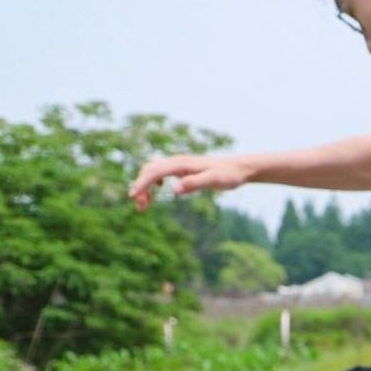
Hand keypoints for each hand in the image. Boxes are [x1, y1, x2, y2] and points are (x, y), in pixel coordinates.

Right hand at [130, 154, 250, 208]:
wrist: (238, 168)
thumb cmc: (227, 175)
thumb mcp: (214, 180)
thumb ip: (194, 184)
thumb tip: (174, 190)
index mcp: (181, 164)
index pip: (154, 172)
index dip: (142, 184)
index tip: (133, 197)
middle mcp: (176, 161)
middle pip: (149, 171)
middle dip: (140, 188)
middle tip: (140, 208)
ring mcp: (177, 164)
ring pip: (152, 171)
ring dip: (145, 186)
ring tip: (144, 205)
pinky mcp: (181, 169)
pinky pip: (159, 172)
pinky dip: (152, 182)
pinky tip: (157, 192)